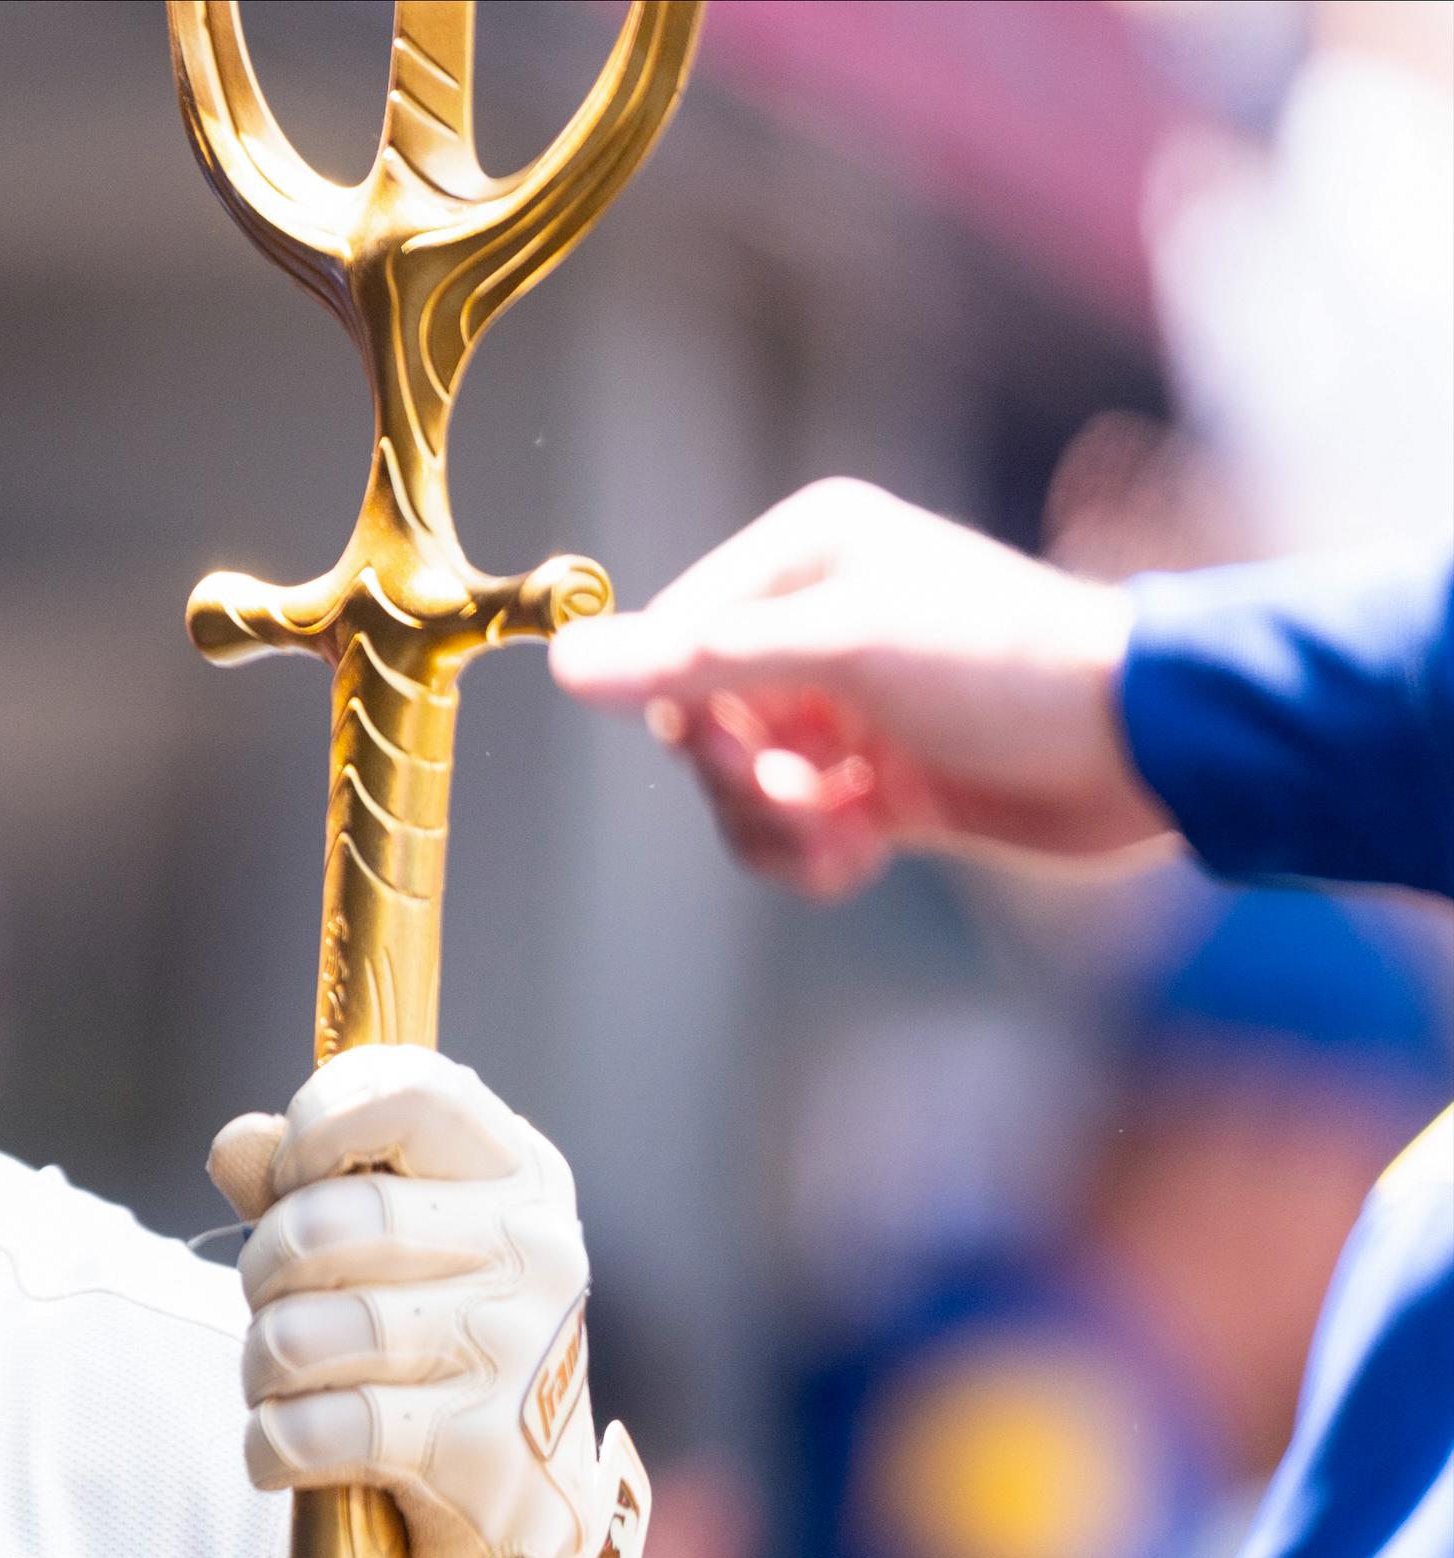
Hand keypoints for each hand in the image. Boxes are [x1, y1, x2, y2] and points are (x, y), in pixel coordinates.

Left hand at [208, 1045, 647, 1557]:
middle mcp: (535, 1252)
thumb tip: (238, 1144)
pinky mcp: (481, 1455)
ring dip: (262, 1367)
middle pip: (329, 1223)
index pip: (410, 1094)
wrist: (526, 1513)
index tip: (291, 1182)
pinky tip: (286, 1451)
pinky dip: (272, 1446)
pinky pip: (319, 1430)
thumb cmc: (435, 1350)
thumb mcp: (384, 1248)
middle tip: (273, 1306)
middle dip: (263, 1272)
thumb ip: (303, 1184)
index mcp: (518, 1176)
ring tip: (281, 1383)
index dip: (315, 1131)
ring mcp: (517, 1354)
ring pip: (306, 1333)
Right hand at [544, 477, 1171, 896]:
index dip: (691, 712)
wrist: (1142, 750)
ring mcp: (844, 705)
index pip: (675, 639)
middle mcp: (814, 621)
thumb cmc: (1007, 668)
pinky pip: (789, 828)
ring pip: (739, 788)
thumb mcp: (842, 652)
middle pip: (699, 723)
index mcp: (805, 554)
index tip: (745, 753)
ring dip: (776, 831)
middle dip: (743, 783)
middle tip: (804, 803)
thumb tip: (562, 661)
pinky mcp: (872, 778)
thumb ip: (698, 661)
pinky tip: (863, 856)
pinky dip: (811, 854)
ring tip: (842, 839)